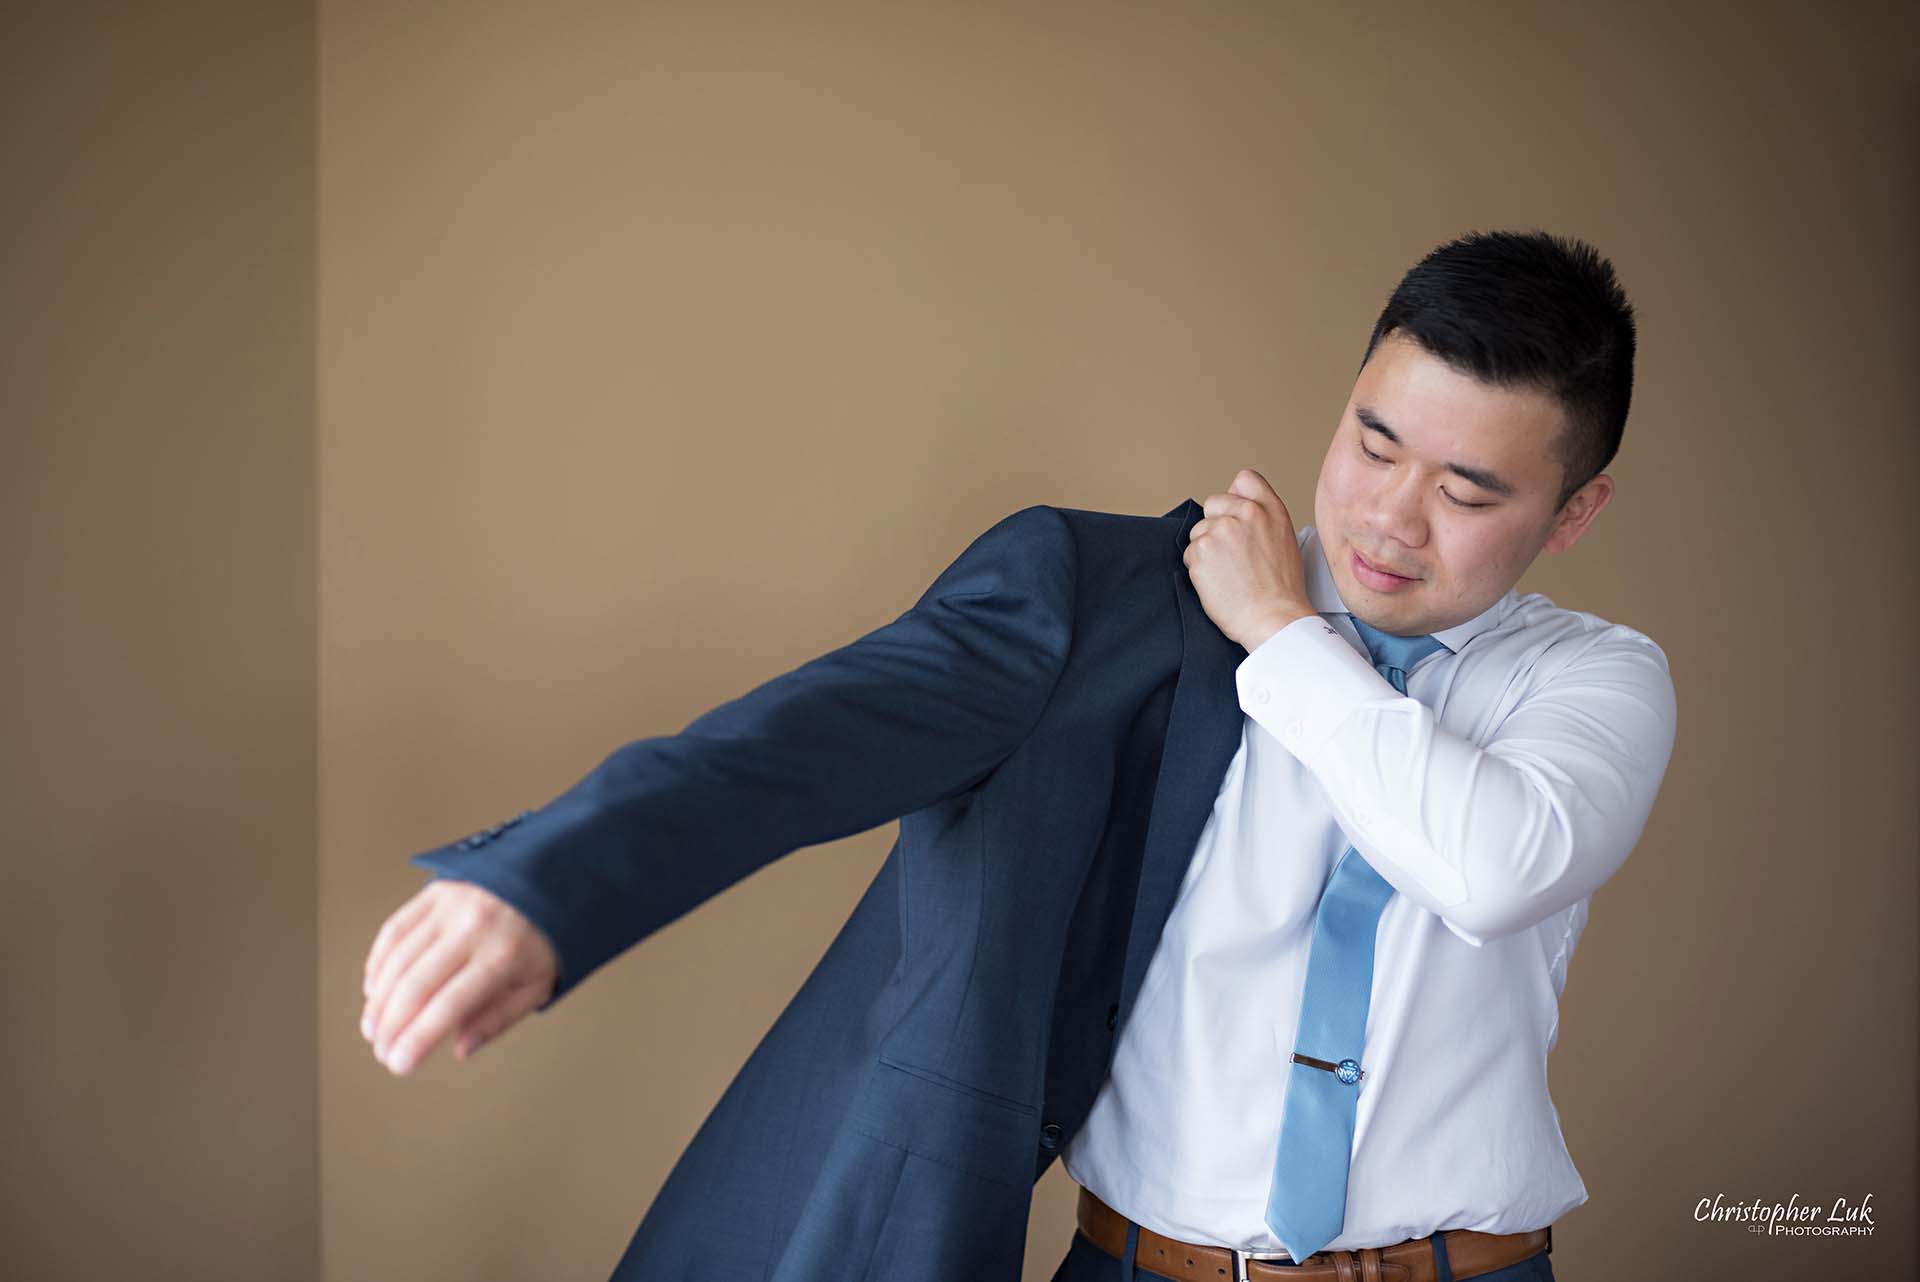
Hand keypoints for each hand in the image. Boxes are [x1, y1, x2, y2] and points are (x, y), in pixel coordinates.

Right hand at [360, 879, 559, 1074]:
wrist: (553, 878)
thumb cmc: (544, 939)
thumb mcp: (538, 984)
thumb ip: (499, 1018)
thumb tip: (460, 1049)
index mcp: (503, 956)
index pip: (449, 1005)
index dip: (418, 1039)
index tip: (398, 1066)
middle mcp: (473, 927)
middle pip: (416, 985)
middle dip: (392, 1026)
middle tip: (382, 1053)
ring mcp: (451, 905)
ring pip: (399, 959)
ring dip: (379, 1000)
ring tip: (373, 1029)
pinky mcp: (436, 890)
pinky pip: (395, 929)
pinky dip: (379, 962)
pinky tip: (374, 990)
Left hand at [1182, 468, 1316, 650]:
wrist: (1273, 618)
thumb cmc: (1281, 590)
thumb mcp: (1284, 540)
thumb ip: (1263, 517)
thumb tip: (1238, 508)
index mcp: (1270, 510)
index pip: (1245, 479)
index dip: (1235, 497)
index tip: (1234, 515)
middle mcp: (1246, 513)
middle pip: (1213, 504)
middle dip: (1215, 525)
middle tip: (1231, 554)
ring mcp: (1221, 530)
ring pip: (1199, 531)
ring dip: (1206, 550)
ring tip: (1228, 573)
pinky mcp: (1202, 550)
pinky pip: (1190, 553)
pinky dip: (1199, 569)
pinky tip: (1219, 582)